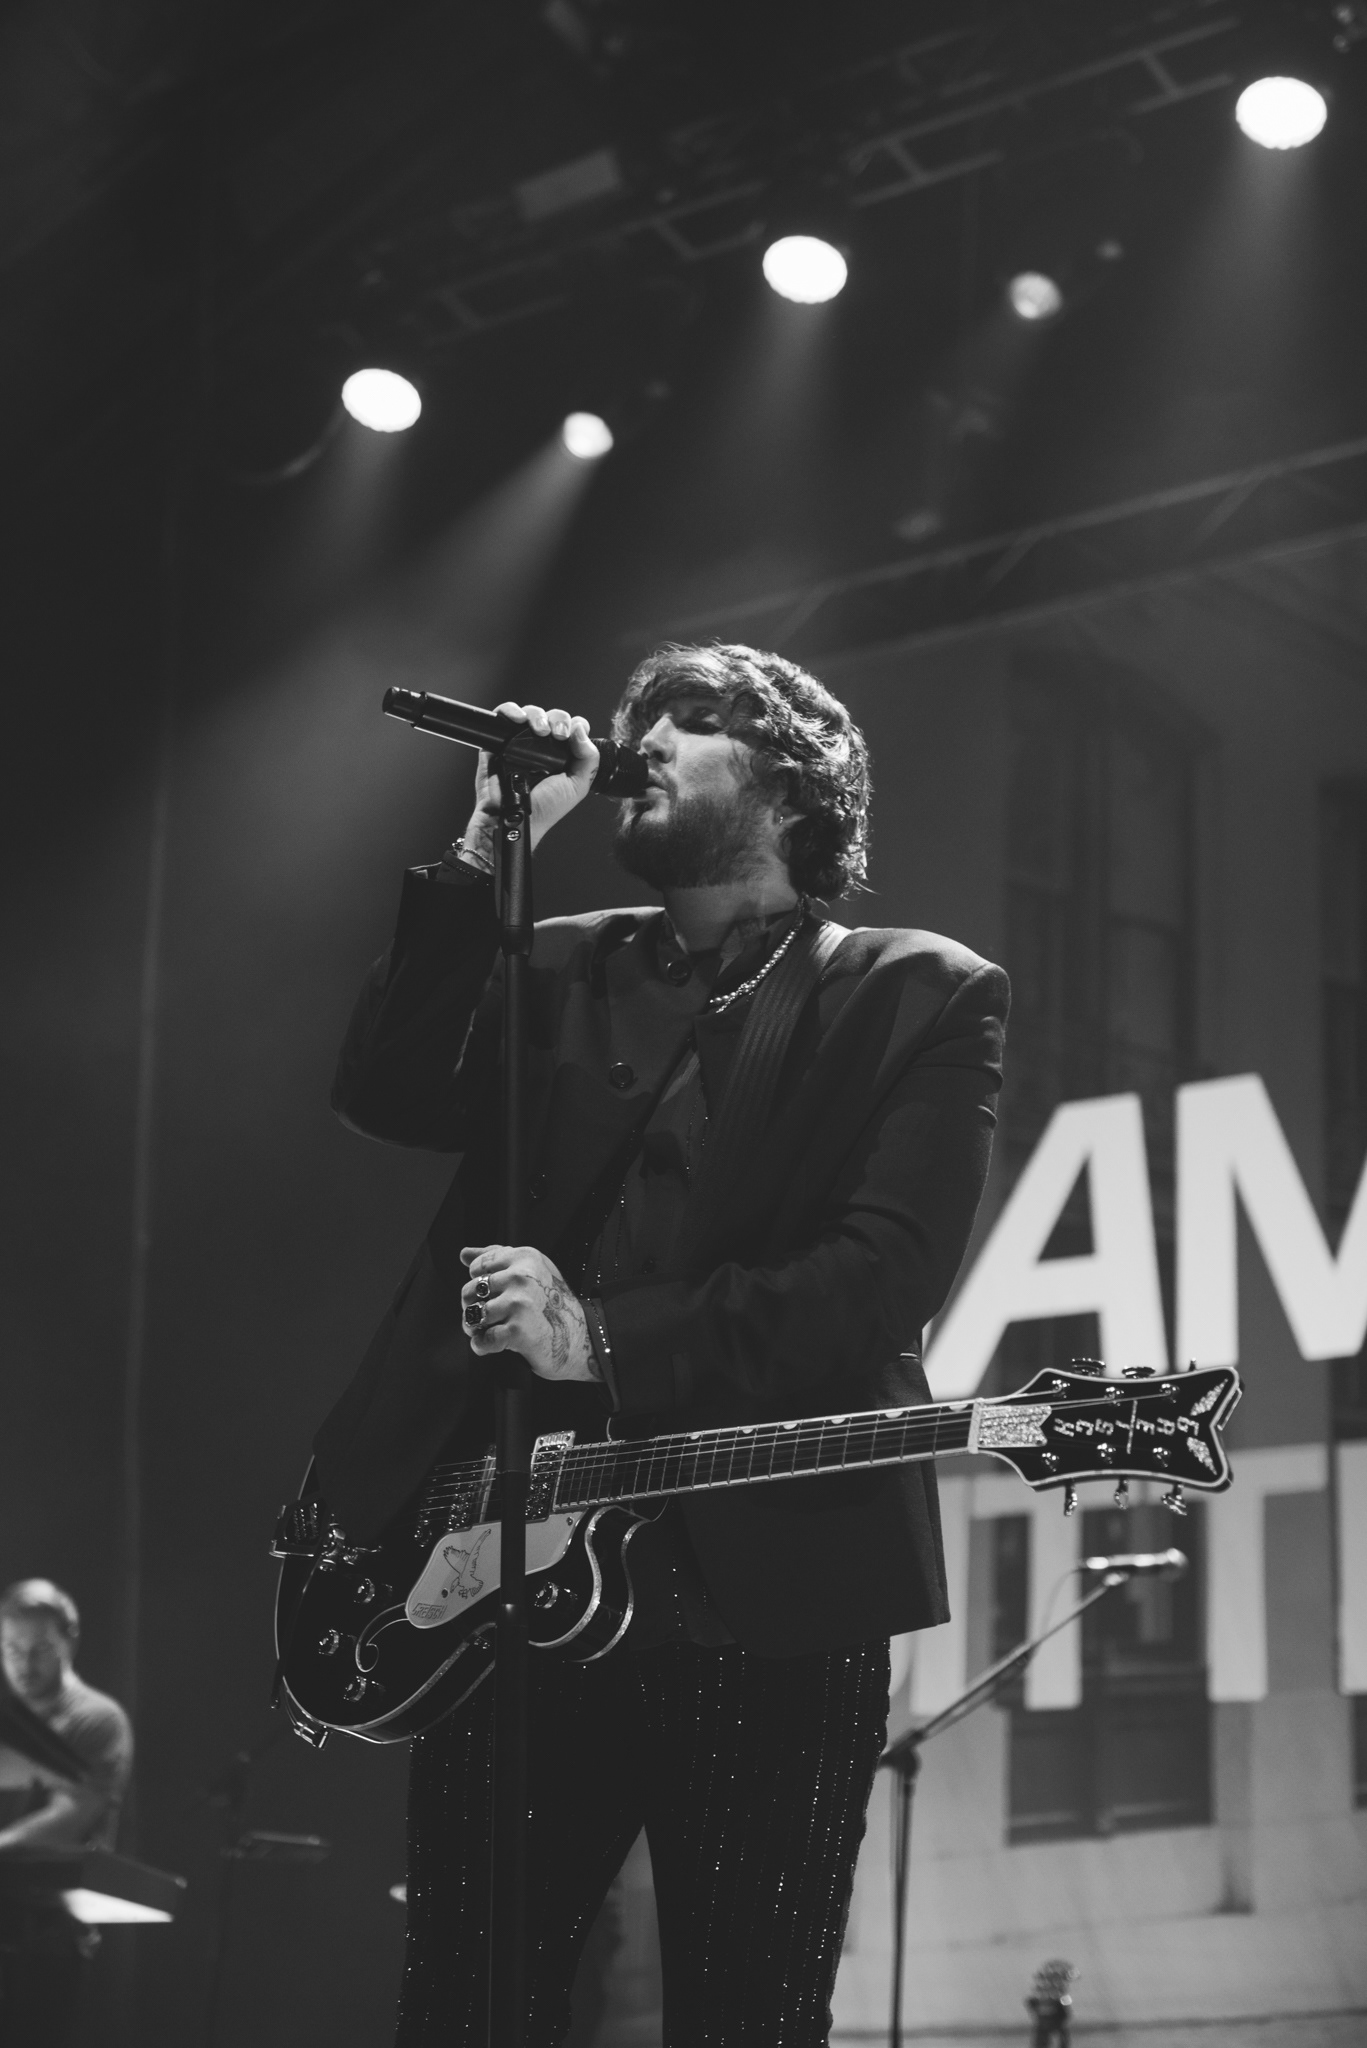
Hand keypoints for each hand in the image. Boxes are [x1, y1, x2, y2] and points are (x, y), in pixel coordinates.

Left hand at [459, 1244, 598, 1382]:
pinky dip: (482, 1346)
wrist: (580, 1338)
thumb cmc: (553, 1304)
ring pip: (473, 1315)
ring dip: (475, 1329)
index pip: (478, 1266)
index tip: (493, 1295)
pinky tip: (493, 1345)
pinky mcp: (517, 1331)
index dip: (479, 1284)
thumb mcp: (532, 1270)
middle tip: (488, 1318)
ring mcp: (519, 1303)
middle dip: (472, 1307)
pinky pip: (482, 1339)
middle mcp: (521, 1277)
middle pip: (469, 1291)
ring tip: (489, 1331)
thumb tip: (464, 1253)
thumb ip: (498, 1258)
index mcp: (524, 1258)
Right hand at [462, 703, 599, 861]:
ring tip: (538, 729)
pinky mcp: (497, 741)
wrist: (513, 818)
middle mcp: (542, 747)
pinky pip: (503, 715)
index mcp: (562, 756)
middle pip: (553, 716)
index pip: (573, 728)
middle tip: (556, 734)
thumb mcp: (577, 786)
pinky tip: (518, 720)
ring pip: (530, 712)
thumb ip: (588, 759)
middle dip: (558, 719)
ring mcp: (520, 743)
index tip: (569, 737)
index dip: (574, 725)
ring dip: (536, 714)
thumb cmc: (544, 808)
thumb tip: (580, 729)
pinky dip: (510, 710)